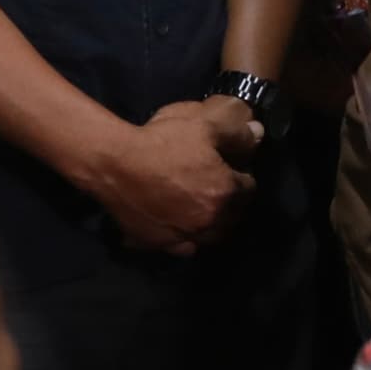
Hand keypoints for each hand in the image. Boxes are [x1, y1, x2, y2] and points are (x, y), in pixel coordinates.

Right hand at [92, 99, 256, 254]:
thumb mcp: (203, 122)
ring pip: (210, 237)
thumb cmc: (160, 141)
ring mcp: (183, 237)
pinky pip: (180, 247)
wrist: (113, 164)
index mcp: (225, 194)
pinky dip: (184, 239)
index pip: (248, 188)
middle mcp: (209, 222)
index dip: (240, 174)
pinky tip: (178, 226)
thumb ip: (236, 130)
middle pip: (232, 217)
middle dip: (230, 203)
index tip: (230, 166)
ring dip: (211, 224)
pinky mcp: (158, 244)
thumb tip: (257, 134)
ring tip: (202, 210)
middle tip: (217, 187)